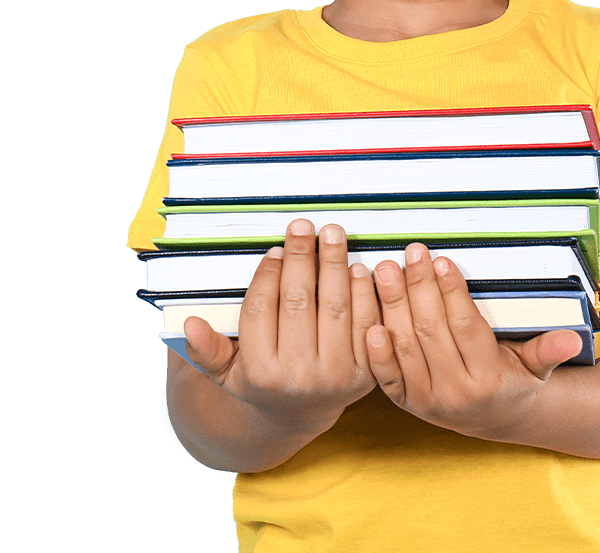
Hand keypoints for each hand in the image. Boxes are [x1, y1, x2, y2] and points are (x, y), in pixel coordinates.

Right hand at [183, 219, 379, 435]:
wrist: (303, 413)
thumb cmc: (262, 380)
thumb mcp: (227, 373)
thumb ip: (208, 350)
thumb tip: (190, 324)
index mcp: (260, 374)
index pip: (261, 311)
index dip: (267, 276)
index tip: (274, 249)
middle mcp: (299, 377)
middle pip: (299, 302)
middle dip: (301, 257)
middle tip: (303, 226)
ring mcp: (336, 376)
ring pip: (335, 307)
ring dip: (334, 265)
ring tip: (333, 234)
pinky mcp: (367, 372)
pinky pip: (366, 321)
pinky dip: (363, 291)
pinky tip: (356, 266)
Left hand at [365, 242, 582, 439]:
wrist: (492, 420)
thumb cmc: (514, 381)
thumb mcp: (536, 367)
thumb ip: (548, 350)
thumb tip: (572, 339)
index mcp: (488, 379)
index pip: (466, 326)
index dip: (452, 292)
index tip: (441, 260)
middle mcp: (454, 393)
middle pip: (431, 331)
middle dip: (418, 287)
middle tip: (411, 254)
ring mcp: (425, 400)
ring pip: (405, 346)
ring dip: (392, 305)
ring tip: (385, 270)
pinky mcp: (404, 403)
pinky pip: (385, 375)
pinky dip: (376, 349)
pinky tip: (369, 320)